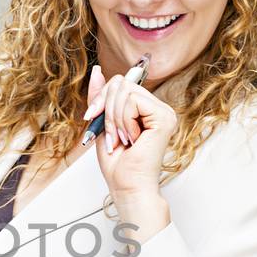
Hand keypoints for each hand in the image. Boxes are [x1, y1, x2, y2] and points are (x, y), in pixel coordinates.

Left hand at [83, 63, 177, 208]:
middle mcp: (158, 107)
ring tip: (122, 139)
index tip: (92, 117)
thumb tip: (97, 70)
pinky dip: (123, 121)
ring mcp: (164, 111)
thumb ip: (100, 97)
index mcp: (146, 108)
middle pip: (121, 83)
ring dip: (113, 118)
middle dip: (105, 108)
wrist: (127, 186)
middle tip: (111, 135)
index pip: (120, 83)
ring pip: (124, 91)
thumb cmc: (117, 164)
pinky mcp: (164, 117)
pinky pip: (132, 101)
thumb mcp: (101, 123)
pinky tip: (132, 138)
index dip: (101, 97)